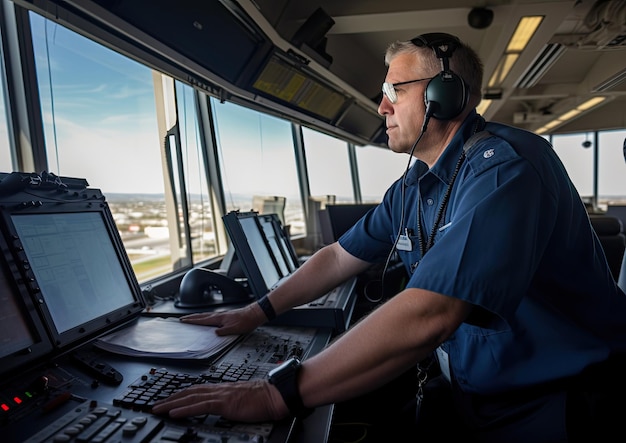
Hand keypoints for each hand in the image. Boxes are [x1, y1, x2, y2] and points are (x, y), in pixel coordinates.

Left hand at [151, 380, 287, 421]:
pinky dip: (184, 409)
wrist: (275, 395)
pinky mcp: (224, 403)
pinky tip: (174, 412)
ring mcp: (221, 395)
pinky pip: (200, 406)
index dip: (182, 394)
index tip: (170, 399)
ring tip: (158, 408)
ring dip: (172, 403)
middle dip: (171, 397)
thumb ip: (231, 402)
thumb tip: (225, 409)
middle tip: (157, 403)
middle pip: (189, 392)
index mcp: (223, 388)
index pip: (197, 390)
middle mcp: (219, 389)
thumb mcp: (243, 399)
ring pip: (190, 397)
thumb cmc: (264, 398)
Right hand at [179, 303, 265, 335]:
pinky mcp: (226, 316)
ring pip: (206, 316)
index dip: (192, 320)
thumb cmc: (246, 321)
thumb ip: (223, 332)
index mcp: (218, 318)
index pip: (202, 319)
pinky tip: (207, 320)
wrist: (254, 314)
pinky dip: (205, 318)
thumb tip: (214, 334)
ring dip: (197, 317)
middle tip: (183, 318)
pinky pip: (211, 317)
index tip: (183, 320)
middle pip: (202, 316)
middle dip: (191, 317)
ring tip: (191, 318)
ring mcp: (222, 315)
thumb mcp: (234, 329)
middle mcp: (219, 315)